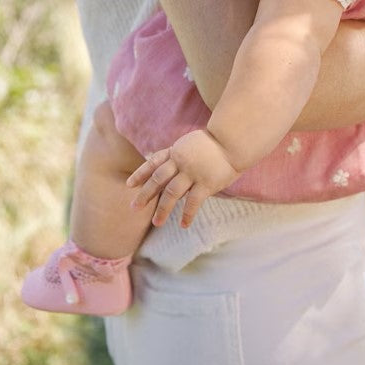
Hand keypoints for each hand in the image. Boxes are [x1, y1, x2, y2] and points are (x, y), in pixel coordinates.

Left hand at [127, 130, 241, 227]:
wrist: (234, 139)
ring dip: (162, 209)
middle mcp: (181, 161)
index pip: (154, 162)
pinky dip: (187, 214)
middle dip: (145, 194)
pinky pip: (193, 202)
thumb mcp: (192, 143)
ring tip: (156, 223)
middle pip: (158, 179)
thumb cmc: (217, 142)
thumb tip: (168, 166)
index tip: (130, 185)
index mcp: (176, 150)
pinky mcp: (206, 183)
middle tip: (134, 207)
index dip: (141, 173)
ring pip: (171, 193)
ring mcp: (193, 172)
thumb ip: (180, 154)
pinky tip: (184, 224)